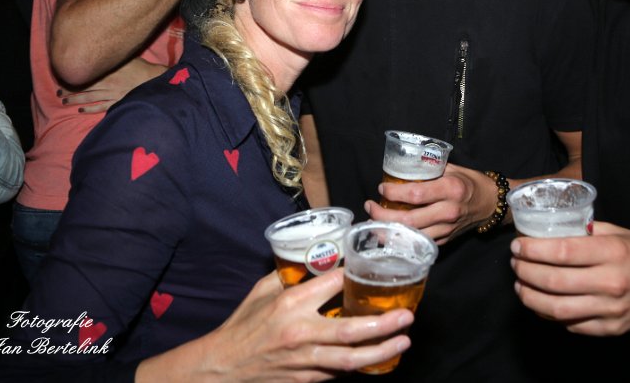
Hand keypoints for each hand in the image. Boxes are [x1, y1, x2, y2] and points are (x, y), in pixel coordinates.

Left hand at [59, 58, 165, 113]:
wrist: (153, 80)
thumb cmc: (141, 67)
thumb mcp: (125, 57)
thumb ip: (112, 57)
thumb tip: (101, 50)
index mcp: (107, 71)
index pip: (85, 75)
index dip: (72, 77)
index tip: (62, 77)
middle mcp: (106, 84)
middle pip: (83, 87)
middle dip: (69, 90)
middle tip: (58, 93)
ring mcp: (112, 95)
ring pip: (89, 98)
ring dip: (75, 100)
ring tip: (64, 101)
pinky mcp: (117, 102)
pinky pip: (101, 107)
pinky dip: (90, 109)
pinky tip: (81, 110)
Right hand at [143, 270, 413, 381]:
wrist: (222, 366)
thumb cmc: (243, 325)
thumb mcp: (263, 290)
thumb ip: (291, 276)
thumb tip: (320, 259)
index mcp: (289, 305)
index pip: (330, 285)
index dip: (354, 274)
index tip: (373, 266)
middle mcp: (299, 333)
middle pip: (349, 332)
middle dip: (382, 325)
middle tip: (406, 317)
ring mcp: (303, 360)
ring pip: (348, 360)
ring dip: (379, 352)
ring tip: (403, 341)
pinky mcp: (304, 379)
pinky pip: (337, 373)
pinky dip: (358, 365)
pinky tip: (377, 358)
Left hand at [365, 163, 500, 243]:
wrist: (491, 204)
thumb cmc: (470, 182)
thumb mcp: (452, 168)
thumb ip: (429, 168)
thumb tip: (403, 165)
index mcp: (451, 189)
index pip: (416, 194)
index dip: (394, 193)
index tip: (381, 188)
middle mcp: (449, 211)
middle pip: (409, 220)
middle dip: (383, 215)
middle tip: (370, 206)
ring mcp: (447, 229)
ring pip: (412, 235)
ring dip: (388, 230)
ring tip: (373, 219)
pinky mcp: (445, 240)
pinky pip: (419, 242)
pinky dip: (401, 238)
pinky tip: (388, 231)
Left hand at [510, 222, 629, 335]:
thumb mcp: (625, 233)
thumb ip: (592, 231)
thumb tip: (560, 229)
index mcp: (614, 252)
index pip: (562, 251)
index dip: (533, 250)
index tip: (517, 246)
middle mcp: (611, 282)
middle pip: (554, 281)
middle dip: (525, 272)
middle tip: (514, 264)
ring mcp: (610, 309)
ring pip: (558, 309)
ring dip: (531, 297)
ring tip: (520, 286)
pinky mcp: (610, 329)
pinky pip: (572, 325)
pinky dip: (551, 315)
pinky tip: (541, 304)